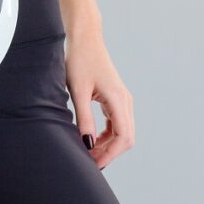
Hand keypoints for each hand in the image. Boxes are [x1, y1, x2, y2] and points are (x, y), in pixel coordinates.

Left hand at [64, 30, 134, 169]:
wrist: (84, 39)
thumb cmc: (79, 60)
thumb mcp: (78, 91)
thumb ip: (84, 119)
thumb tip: (87, 145)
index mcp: (118, 99)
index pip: (123, 137)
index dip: (110, 154)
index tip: (93, 164)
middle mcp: (125, 101)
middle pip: (126, 138)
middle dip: (109, 153)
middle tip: (88, 162)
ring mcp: (122, 99)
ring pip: (122, 132)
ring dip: (108, 146)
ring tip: (88, 153)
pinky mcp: (116, 98)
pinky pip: (117, 124)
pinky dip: (107, 136)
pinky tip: (92, 140)